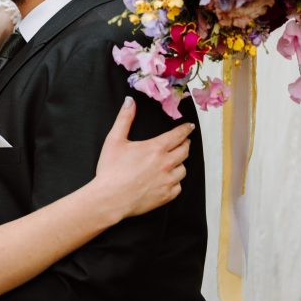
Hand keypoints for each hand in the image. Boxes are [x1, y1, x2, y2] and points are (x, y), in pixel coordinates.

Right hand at [94, 96, 192, 217]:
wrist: (110, 198)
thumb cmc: (111, 170)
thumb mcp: (114, 140)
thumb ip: (124, 119)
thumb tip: (130, 101)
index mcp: (156, 148)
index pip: (178, 135)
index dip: (185, 129)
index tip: (190, 127)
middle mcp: (166, 164)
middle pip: (185, 151)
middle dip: (186, 144)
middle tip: (184, 142)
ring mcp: (168, 181)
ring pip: (183, 169)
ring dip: (180, 163)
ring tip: (175, 161)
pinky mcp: (166, 196)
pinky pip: (178, 187)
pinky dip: (175, 182)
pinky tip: (169, 180)